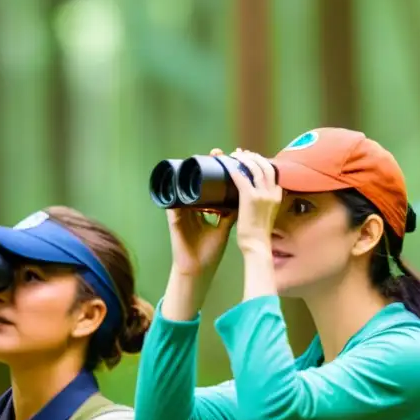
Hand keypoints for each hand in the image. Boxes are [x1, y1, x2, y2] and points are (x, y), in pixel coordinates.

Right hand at [165, 148, 237, 277]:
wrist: (197, 268)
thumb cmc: (209, 251)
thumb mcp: (224, 228)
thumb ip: (231, 214)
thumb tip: (246, 200)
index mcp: (203, 210)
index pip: (210, 186)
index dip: (219, 173)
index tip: (229, 158)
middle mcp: (191, 208)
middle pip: (198, 182)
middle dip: (207, 166)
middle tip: (216, 151)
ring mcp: (181, 212)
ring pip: (186, 187)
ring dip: (192, 172)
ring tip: (201, 158)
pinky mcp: (173, 218)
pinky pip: (173, 202)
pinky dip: (176, 192)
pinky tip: (180, 180)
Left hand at [224, 149, 282, 254]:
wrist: (257, 245)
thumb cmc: (258, 234)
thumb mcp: (266, 215)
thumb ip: (262, 203)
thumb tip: (251, 197)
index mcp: (277, 196)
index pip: (272, 173)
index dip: (262, 162)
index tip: (252, 158)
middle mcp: (272, 192)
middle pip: (265, 166)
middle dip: (254, 156)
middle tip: (243, 153)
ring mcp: (262, 194)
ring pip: (254, 168)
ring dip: (244, 159)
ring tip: (235, 155)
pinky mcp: (250, 198)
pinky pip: (241, 177)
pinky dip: (234, 168)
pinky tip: (227, 165)